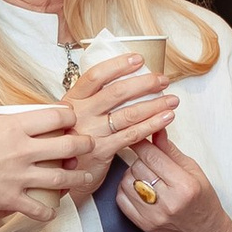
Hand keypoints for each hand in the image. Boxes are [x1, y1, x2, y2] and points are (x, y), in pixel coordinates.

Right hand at [0, 101, 81, 222]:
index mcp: (15, 127)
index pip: (56, 116)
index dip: (69, 114)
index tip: (71, 117)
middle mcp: (24, 150)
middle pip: (68, 146)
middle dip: (84, 144)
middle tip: (88, 144)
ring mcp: (21, 176)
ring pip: (62, 178)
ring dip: (78, 177)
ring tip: (86, 176)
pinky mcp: (13, 198)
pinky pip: (38, 208)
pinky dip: (48, 212)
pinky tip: (52, 211)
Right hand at [64, 51, 178, 194]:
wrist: (59, 173)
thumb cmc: (72, 139)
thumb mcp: (73, 114)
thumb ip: (91, 99)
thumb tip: (122, 79)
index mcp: (73, 99)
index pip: (95, 76)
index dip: (118, 65)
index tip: (138, 59)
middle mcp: (81, 114)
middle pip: (117, 92)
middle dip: (144, 83)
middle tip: (163, 80)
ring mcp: (91, 132)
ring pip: (128, 114)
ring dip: (155, 105)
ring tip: (172, 100)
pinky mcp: (102, 150)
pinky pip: (132, 135)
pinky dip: (151, 125)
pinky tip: (165, 119)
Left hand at [115, 129, 231, 231]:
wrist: (203, 231)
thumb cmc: (201, 198)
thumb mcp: (193, 170)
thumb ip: (170, 150)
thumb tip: (155, 129)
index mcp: (184, 185)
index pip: (152, 156)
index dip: (143, 143)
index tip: (140, 136)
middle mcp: (168, 201)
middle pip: (138, 167)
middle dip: (141, 158)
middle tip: (149, 159)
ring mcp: (153, 215)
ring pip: (127, 181)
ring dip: (133, 173)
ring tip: (146, 175)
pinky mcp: (143, 224)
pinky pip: (121, 198)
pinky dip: (126, 188)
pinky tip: (138, 187)